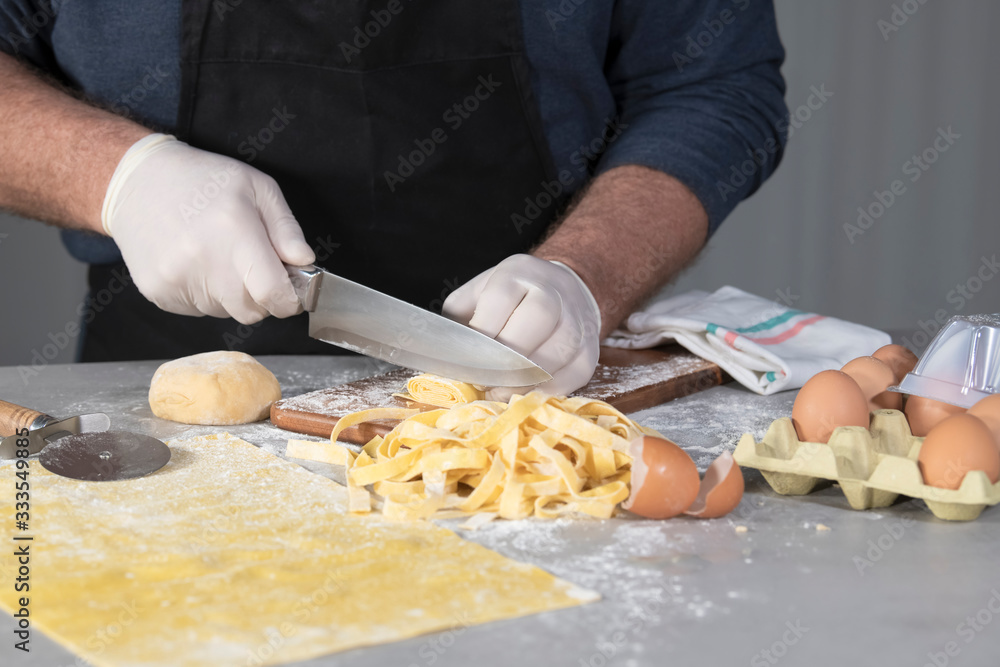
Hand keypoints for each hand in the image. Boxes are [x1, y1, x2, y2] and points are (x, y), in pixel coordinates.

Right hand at [102, 134, 314, 323]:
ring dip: (232, 294)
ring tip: (217, 256)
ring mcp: (176, 278)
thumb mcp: (257, 188)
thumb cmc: (203, 180)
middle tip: (253, 267)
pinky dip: (205, 294)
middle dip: (262, 296)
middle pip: (252, 311)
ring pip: (225, 312)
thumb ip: (286, 230)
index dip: (289, 301)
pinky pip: (198, 310)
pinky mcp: (158, 292)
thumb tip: (304, 263)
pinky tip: (195, 262)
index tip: (292, 294)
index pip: (272, 293)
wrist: (137, 181)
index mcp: (234, 230)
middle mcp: (203, 259)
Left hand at [443, 254, 600, 398]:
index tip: (467, 361)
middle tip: (486, 382)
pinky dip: (549, 390)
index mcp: (517, 272)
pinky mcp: (591, 348)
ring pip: (560, 349)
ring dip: (527, 379)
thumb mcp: (476, 298)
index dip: (483, 335)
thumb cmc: (507, 301)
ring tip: (501, 393)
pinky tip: (526, 394)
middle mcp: (553, 289)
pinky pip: (576, 373)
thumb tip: (445, 362)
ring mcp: (578, 318)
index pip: (501, 299)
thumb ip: (459, 323)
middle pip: (538, 318)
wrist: (559, 292)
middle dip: (509, 357)